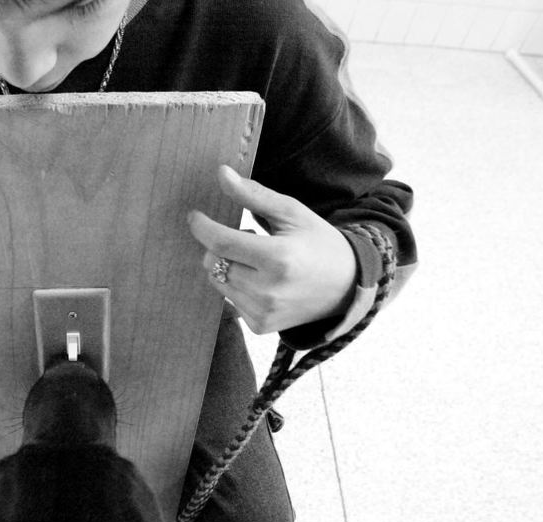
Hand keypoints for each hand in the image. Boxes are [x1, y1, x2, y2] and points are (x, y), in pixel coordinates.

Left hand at [189, 165, 357, 334]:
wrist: (347, 286)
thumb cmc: (318, 243)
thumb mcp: (292, 213)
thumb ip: (254, 195)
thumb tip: (221, 174)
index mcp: (279, 258)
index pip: (222, 242)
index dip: (202, 227)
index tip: (195, 216)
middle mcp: (268, 290)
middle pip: (214, 262)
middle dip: (218, 246)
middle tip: (246, 237)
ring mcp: (263, 312)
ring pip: (218, 282)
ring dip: (227, 265)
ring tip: (256, 260)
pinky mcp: (260, 326)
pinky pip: (229, 300)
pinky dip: (237, 286)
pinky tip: (262, 282)